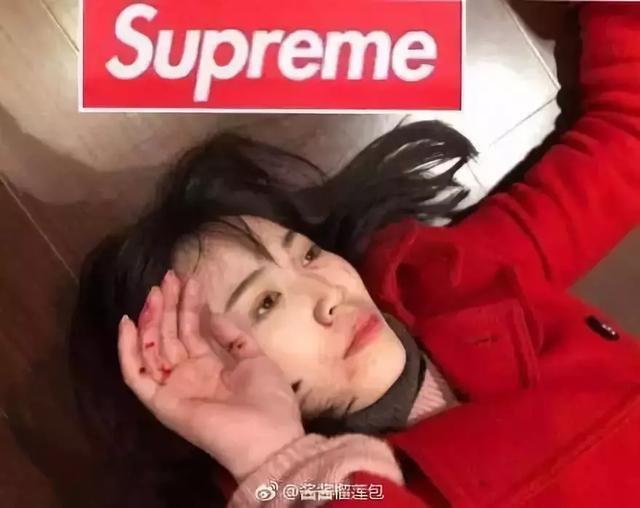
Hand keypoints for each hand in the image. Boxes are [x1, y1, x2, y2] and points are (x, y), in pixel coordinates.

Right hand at [117, 271, 304, 479]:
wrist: (268, 436)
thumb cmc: (268, 399)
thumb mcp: (255, 358)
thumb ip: (233, 337)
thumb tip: (213, 314)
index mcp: (210, 366)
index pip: (191, 331)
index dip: (188, 306)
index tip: (188, 280)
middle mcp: (187, 374)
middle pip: (170, 335)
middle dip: (169, 306)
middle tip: (169, 277)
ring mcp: (172, 387)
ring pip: (152, 348)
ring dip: (152, 319)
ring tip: (156, 291)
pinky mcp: (160, 401)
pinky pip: (136, 374)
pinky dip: (128, 350)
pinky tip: (128, 322)